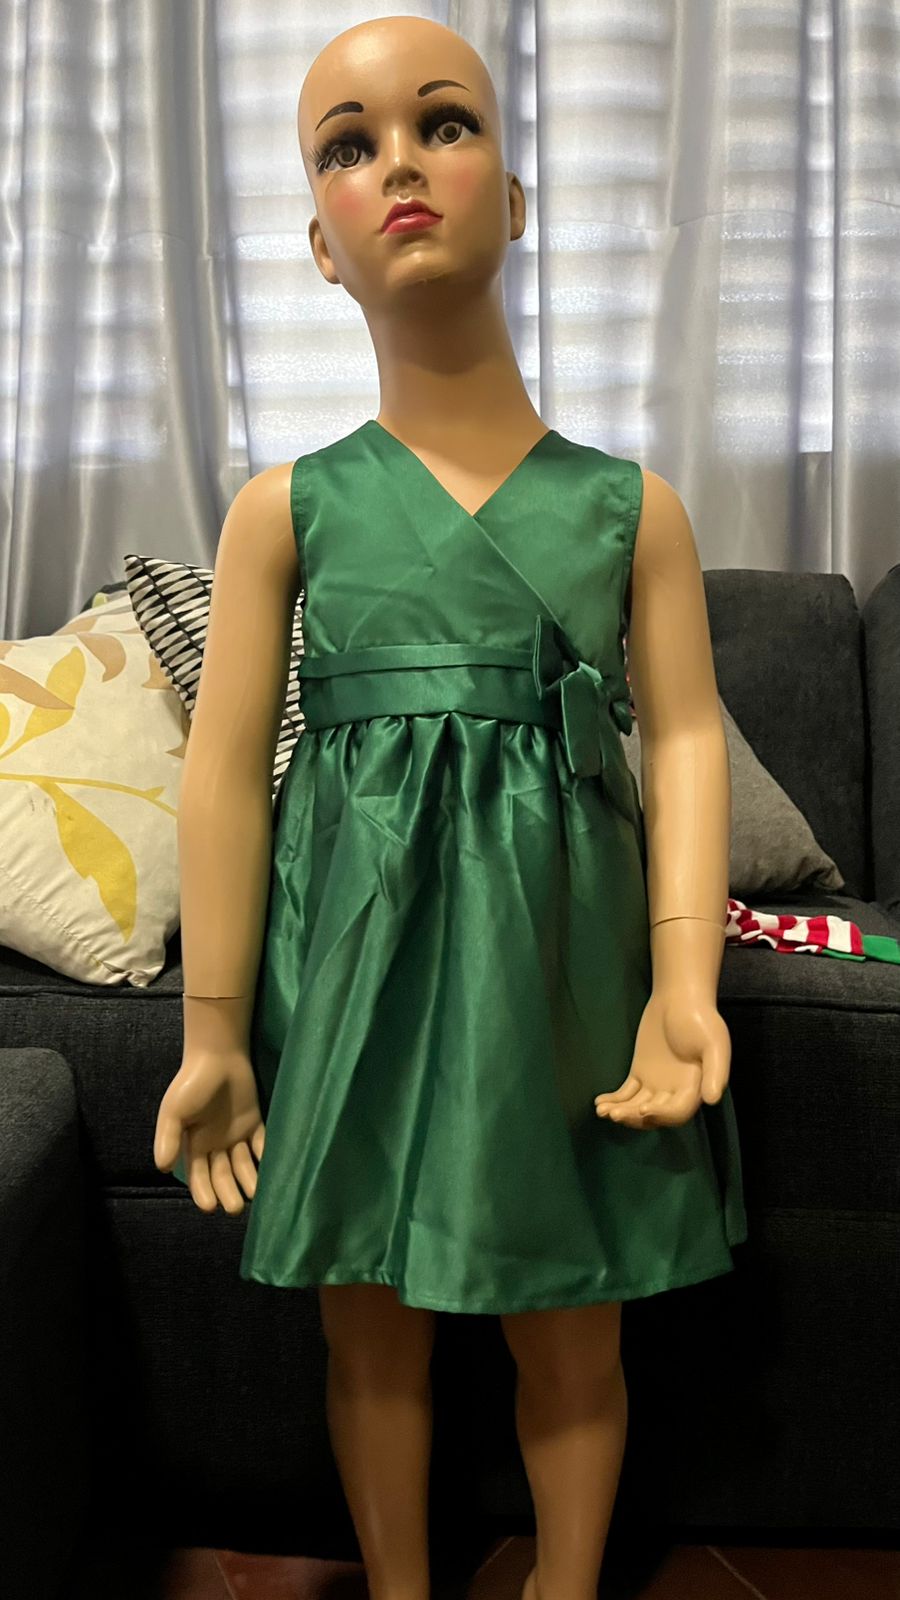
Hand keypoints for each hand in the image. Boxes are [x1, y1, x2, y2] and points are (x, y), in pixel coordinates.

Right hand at [154, 1053, 265, 1213]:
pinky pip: (262, 1145)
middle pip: (223, 1175)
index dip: (203, 1192)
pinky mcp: (255, 1123)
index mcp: (194, 1144)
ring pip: (244, 1165)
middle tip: (235, 1208)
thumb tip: (162, 1168)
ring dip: (249, 1180)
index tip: (209, 1207)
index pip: (199, 1175)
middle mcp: (215, 1144)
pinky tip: (271, 1169)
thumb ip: (167, 1137)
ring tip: (254, 1193)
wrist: (218, 1055)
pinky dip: (267, 1158)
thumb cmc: (192, 1083)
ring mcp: (236, 1134)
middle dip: (228, 1192)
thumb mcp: (174, 1110)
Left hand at [594, 989, 730, 1129]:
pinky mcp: (641, 1074)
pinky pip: (627, 1094)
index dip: (662, 1115)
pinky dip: (615, 1100)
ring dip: (621, 1112)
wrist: (679, 998)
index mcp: (695, 1088)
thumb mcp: (714, 1043)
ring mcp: (657, 1084)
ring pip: (638, 1107)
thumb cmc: (700, 1018)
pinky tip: (599, 1103)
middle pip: (655, 1115)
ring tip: (602, 1111)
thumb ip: (716, 1071)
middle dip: (635, 1118)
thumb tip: (712, 1100)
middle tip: (616, 1115)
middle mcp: (676, 1091)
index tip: (643, 1109)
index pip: (678, 1113)